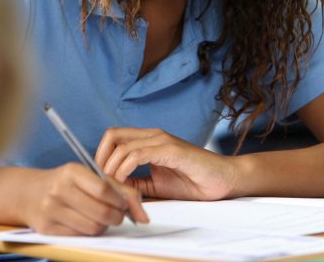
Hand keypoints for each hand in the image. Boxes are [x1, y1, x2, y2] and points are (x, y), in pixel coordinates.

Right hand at [20, 163, 148, 235]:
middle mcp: (58, 189)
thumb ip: (121, 190)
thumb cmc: (68, 183)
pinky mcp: (46, 228)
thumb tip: (144, 217)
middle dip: (117, 217)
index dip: (121, 201)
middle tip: (118, 215)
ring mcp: (50, 209)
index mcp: (72, 172)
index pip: (105, 190)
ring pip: (93, 227)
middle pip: (102, 212)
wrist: (29, 193)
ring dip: (104, 226)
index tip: (124, 204)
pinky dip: (89, 232)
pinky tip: (87, 222)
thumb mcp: (91, 177)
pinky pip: (80, 236)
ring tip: (102, 218)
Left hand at [95, 128, 238, 200]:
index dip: (101, 156)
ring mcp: (162, 141)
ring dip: (111, 169)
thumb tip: (112, 187)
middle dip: (101, 159)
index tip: (101, 179)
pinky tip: (125, 183)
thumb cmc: (194, 182)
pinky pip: (137, 155)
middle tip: (103, 182)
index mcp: (150, 141)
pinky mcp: (171, 150)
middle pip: (112, 135)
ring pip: (122, 146)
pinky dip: (124, 169)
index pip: (114, 138)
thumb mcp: (155, 185)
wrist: (222, 181)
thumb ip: (135, 183)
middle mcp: (154, 136)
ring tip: (114, 187)